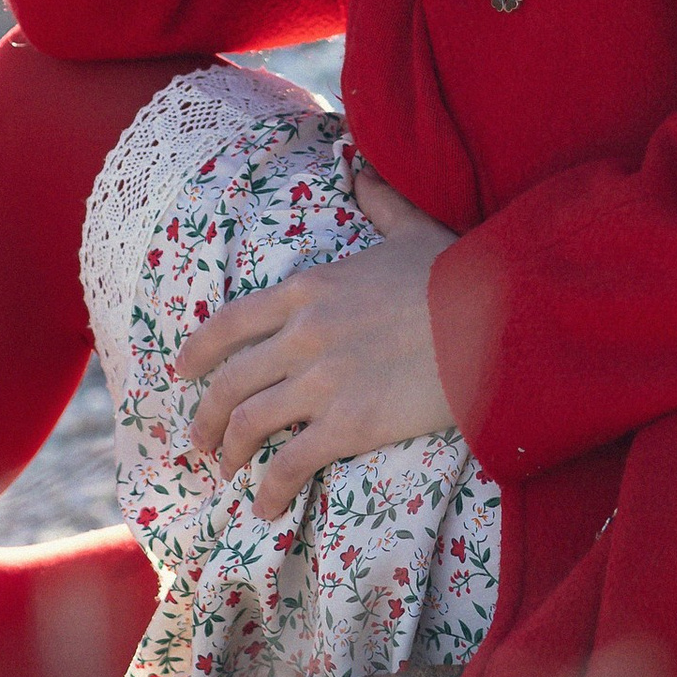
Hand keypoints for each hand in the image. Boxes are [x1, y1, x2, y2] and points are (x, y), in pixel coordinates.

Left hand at [178, 161, 460, 518]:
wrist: (495, 322)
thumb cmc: (457, 276)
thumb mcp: (410, 229)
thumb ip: (378, 202)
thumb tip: (362, 169)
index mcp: (307, 289)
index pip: (230, 323)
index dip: (198, 352)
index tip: (182, 372)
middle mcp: (301, 335)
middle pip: (230, 381)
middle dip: (207, 415)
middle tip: (200, 438)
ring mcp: (320, 383)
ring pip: (248, 424)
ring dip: (230, 452)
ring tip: (228, 471)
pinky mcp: (346, 426)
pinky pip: (289, 465)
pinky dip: (269, 490)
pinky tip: (267, 507)